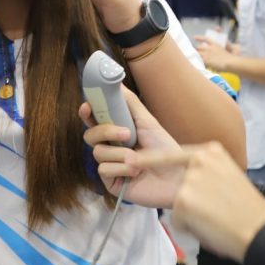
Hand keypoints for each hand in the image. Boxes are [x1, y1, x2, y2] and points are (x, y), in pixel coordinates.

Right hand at [80, 87, 180, 207]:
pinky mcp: (111, 182)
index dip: (87, 112)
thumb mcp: (148, 121)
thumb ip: (130, 103)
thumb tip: (116, 82)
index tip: (87, 107)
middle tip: (126, 134)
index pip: (95, 120)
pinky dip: (121, 169)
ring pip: (98, 152)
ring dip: (120, 154)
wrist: (176, 176)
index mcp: (117, 132)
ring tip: (138, 159)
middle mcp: (111, 148)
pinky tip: (135, 172)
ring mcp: (110, 165)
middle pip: (90, 135)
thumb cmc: (165, 149)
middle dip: (105, 131)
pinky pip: (104, 169)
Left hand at [134, 142, 264, 261]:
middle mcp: (198, 161)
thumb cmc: (246, 208)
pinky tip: (210, 226)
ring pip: (176, 201)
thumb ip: (205, 172)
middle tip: (207, 209)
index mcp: (211, 151)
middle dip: (183, 197)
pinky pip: (177, 218)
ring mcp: (189, 179)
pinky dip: (189, 226)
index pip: (173, 153)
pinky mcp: (182, 200)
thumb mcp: (227, 175)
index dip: (153, 160)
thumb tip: (185, 181)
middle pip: (172, 179)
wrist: (259, 228)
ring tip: (215, 219)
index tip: (133, 160)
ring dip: (190, 214)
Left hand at [194, 38, 233, 71]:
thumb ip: (219, 50)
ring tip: (196, 60)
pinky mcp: (206, 61)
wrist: (230, 62)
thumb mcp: (226, 50)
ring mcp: (207, 54)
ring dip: (196, 56)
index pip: (205, 39)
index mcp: (215, 44)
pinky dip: (199, 63)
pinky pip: (199, 61)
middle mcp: (209, 48)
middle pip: (199, 47)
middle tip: (196, 53)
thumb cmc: (231, 57)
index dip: (199, 38)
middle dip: (197, 50)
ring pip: (197, 54)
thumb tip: (219, 49)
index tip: (194, 37)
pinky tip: (200, 66)